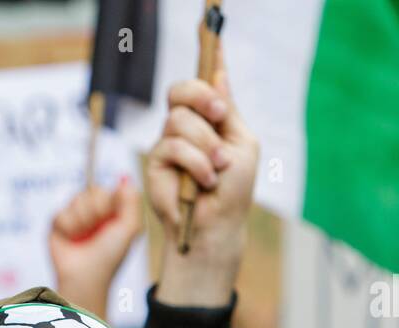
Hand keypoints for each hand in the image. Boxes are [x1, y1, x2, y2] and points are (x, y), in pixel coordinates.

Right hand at [49, 178, 142, 318]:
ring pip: (76, 200)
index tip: (111, 219)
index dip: (108, 202)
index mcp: (112, 211)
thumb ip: (132, 200)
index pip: (108, 188)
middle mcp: (94, 211)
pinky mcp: (58, 224)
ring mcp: (75, 216)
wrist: (86, 276)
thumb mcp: (131, 228)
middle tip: (97, 231)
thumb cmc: (110, 255)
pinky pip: (60, 213)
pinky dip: (68, 228)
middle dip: (96, 212)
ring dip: (83, 222)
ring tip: (84, 238)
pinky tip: (71, 240)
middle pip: (92, 190)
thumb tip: (125, 178)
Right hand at [148, 52, 258, 306]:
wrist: (216, 225)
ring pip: (179, 120)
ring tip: (217, 168)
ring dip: (205, 145)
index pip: (205, 82)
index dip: (207, 58)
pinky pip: (172, 146)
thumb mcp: (242, 145)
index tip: (211, 32)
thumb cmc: (233, 190)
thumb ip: (229, 112)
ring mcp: (169, 143)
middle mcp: (187, 127)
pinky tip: (205, 180)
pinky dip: (196, 163)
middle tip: (219, 114)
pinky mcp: (156, 164)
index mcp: (211, 118)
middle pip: (181, 91)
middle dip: (202, 97)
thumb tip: (219, 76)